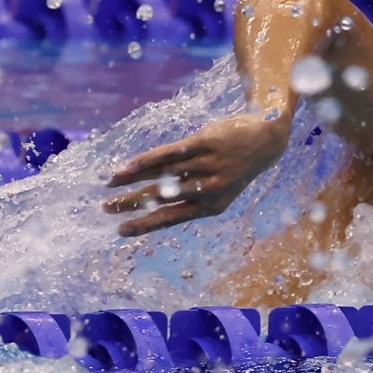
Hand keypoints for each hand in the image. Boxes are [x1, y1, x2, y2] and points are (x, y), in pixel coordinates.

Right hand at [104, 114, 288, 235]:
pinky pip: (173, 152)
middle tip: (106, 208)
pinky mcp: (207, 143)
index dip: (146, 225)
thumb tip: (150, 201)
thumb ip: (190, 194)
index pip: (173, 217)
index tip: (121, 231)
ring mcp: (209, 165)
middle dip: (132, 204)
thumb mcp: (218, 187)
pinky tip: (129, 165)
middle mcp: (210, 187)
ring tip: (110, 183)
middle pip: (163, 197)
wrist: (267, 141)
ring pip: (164, 174)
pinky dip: (149, 159)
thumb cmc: (235, 167)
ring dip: (133, 179)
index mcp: (212, 205)